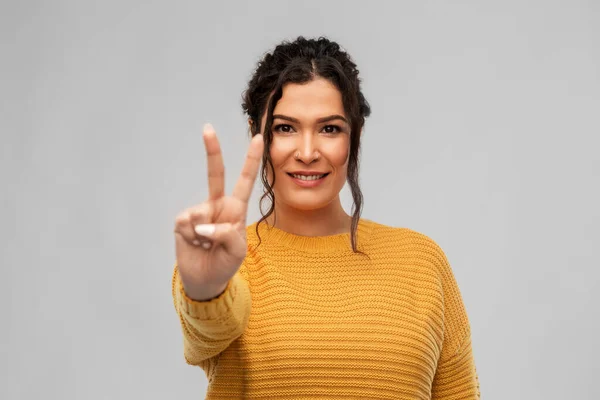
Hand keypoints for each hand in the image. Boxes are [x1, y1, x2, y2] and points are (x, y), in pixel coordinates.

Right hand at [174, 123, 263, 300]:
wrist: (205, 279)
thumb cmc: (226, 262)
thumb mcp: (237, 251)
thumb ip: (228, 235)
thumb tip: (204, 225)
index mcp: (235, 209)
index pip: (245, 181)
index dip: (251, 160)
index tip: (258, 138)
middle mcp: (217, 206)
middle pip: (214, 174)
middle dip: (211, 150)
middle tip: (207, 128)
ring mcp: (199, 212)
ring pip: (200, 214)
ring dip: (204, 236)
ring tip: (207, 245)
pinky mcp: (183, 222)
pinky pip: (187, 224)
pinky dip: (192, 238)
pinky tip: (195, 244)